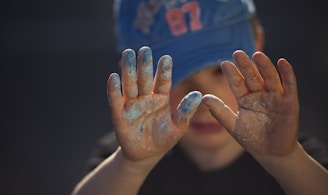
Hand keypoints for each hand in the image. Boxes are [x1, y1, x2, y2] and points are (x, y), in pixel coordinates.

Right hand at [107, 46, 201, 160]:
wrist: (147, 154)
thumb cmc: (164, 139)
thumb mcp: (178, 126)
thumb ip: (186, 111)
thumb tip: (199, 95)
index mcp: (160, 98)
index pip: (162, 81)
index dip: (164, 70)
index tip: (167, 58)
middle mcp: (145, 98)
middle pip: (144, 79)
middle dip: (144, 64)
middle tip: (144, 49)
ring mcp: (131, 105)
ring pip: (129, 85)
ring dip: (128, 70)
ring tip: (128, 54)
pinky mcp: (119, 116)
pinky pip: (116, 101)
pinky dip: (114, 90)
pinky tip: (113, 77)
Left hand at [203, 50, 298, 156]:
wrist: (271, 153)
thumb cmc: (251, 138)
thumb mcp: (233, 125)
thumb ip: (220, 111)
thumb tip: (203, 97)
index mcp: (245, 99)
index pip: (237, 83)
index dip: (232, 74)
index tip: (224, 64)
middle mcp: (259, 95)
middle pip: (252, 77)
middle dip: (246, 66)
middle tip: (237, 53)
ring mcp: (274, 97)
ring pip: (269, 78)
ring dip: (264, 66)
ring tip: (257, 55)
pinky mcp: (289, 102)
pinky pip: (289, 86)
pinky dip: (287, 74)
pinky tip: (282, 62)